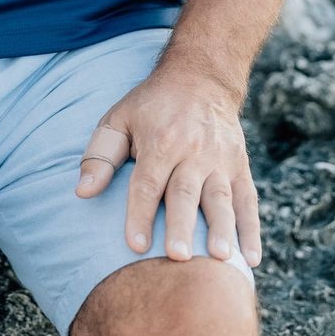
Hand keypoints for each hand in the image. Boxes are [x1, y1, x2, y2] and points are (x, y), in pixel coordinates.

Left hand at [73, 62, 261, 268]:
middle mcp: (192, 151)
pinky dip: (252, 230)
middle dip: (181, 225)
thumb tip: (82, 192)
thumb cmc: (152, 106)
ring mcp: (220, 159)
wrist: (201, 77)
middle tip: (178, 257)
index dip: (140, 214)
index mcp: (159, 141)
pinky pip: (248, 200)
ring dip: (222, 229)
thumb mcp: (119, 119)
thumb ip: (100, 156)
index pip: (147, 183)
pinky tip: (251, 258)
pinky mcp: (240, 166)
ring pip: (220, 198)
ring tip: (221, 258)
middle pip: (184, 193)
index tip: (135, 246)